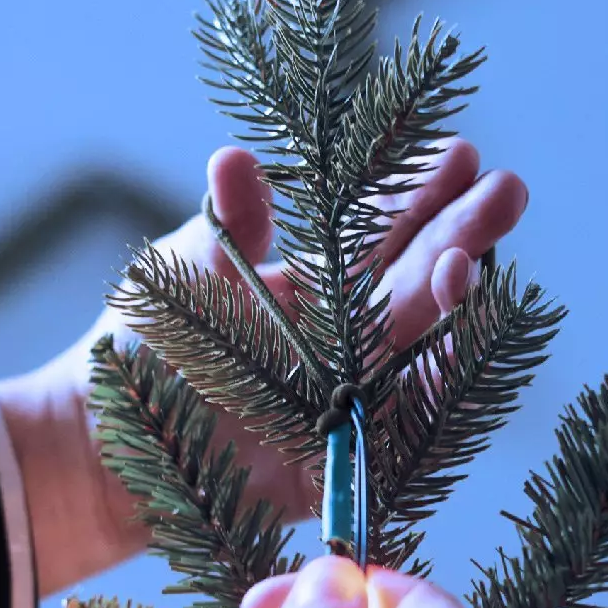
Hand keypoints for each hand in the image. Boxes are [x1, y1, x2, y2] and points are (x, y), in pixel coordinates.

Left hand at [0, 140, 528, 595]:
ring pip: (418, 346)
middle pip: (415, 279)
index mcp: (311, 285)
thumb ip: (225, 227)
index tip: (458, 151)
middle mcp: (340, 337)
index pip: (379, 232)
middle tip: (506, 188)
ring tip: (470, 259)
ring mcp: (346, 395)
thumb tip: (235, 156)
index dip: (418, 193)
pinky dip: (431, 390)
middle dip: (463, 232)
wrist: (101, 446)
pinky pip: (399, 427)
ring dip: (452, 303)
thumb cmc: (141, 350)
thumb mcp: (182, 275)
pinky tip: (455, 344)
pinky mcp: (339, 457)